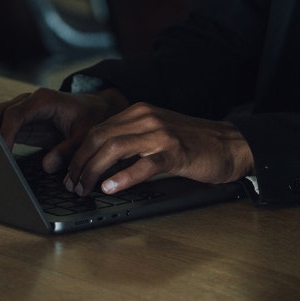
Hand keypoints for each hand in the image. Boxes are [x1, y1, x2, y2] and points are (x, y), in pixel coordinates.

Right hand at [0, 86, 128, 173]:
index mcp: (43, 100)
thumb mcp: (85, 134)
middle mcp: (28, 102)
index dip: (6, 133)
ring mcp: (22, 112)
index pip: (16, 114)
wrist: (94, 109)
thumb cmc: (90, 118)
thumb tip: (47, 165)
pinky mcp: (19, 124)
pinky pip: (0, 129)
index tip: (1, 153)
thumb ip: (68, 149)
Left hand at [64, 102, 254, 195]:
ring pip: (115, 147)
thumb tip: (99, 163)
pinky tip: (111, 187)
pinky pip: (143, 164)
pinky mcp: (176, 151)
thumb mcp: (156, 134)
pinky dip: (123, 176)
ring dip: (93, 170)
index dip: (79, 152)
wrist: (229, 144)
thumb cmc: (192, 143)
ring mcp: (161, 133)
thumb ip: (131, 142)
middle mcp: (147, 117)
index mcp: (140, 111)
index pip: (98, 129)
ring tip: (85, 189)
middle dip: (80, 163)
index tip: (70, 173)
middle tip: (73, 185)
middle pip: (100, 136)